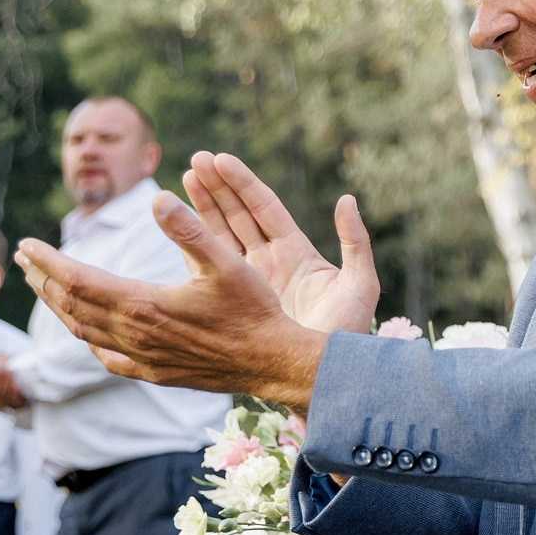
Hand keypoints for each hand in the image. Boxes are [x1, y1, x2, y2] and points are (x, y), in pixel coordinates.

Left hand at [17, 190, 327, 409]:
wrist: (272, 362)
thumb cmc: (254, 310)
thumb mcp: (228, 263)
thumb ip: (190, 230)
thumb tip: (157, 199)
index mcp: (144, 305)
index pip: (77, 280)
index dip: (47, 261)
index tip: (25, 243)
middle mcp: (134, 334)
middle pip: (72, 305)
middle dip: (43, 280)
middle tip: (23, 259)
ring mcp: (142, 358)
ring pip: (83, 331)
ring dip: (59, 307)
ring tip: (44, 287)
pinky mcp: (154, 373)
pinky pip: (107, 358)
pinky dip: (87, 339)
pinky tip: (85, 332)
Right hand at [183, 152, 379, 335]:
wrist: (324, 375)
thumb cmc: (348, 333)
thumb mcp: (360, 285)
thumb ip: (356, 242)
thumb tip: (348, 199)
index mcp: (298, 253)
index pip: (265, 208)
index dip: (243, 184)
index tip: (221, 159)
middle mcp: (271, 262)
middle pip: (239, 215)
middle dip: (218, 188)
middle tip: (195, 159)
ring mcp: (251, 282)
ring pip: (221, 237)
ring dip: (203, 209)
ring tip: (184, 178)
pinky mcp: (236, 302)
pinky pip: (209, 268)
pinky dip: (193, 247)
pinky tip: (175, 225)